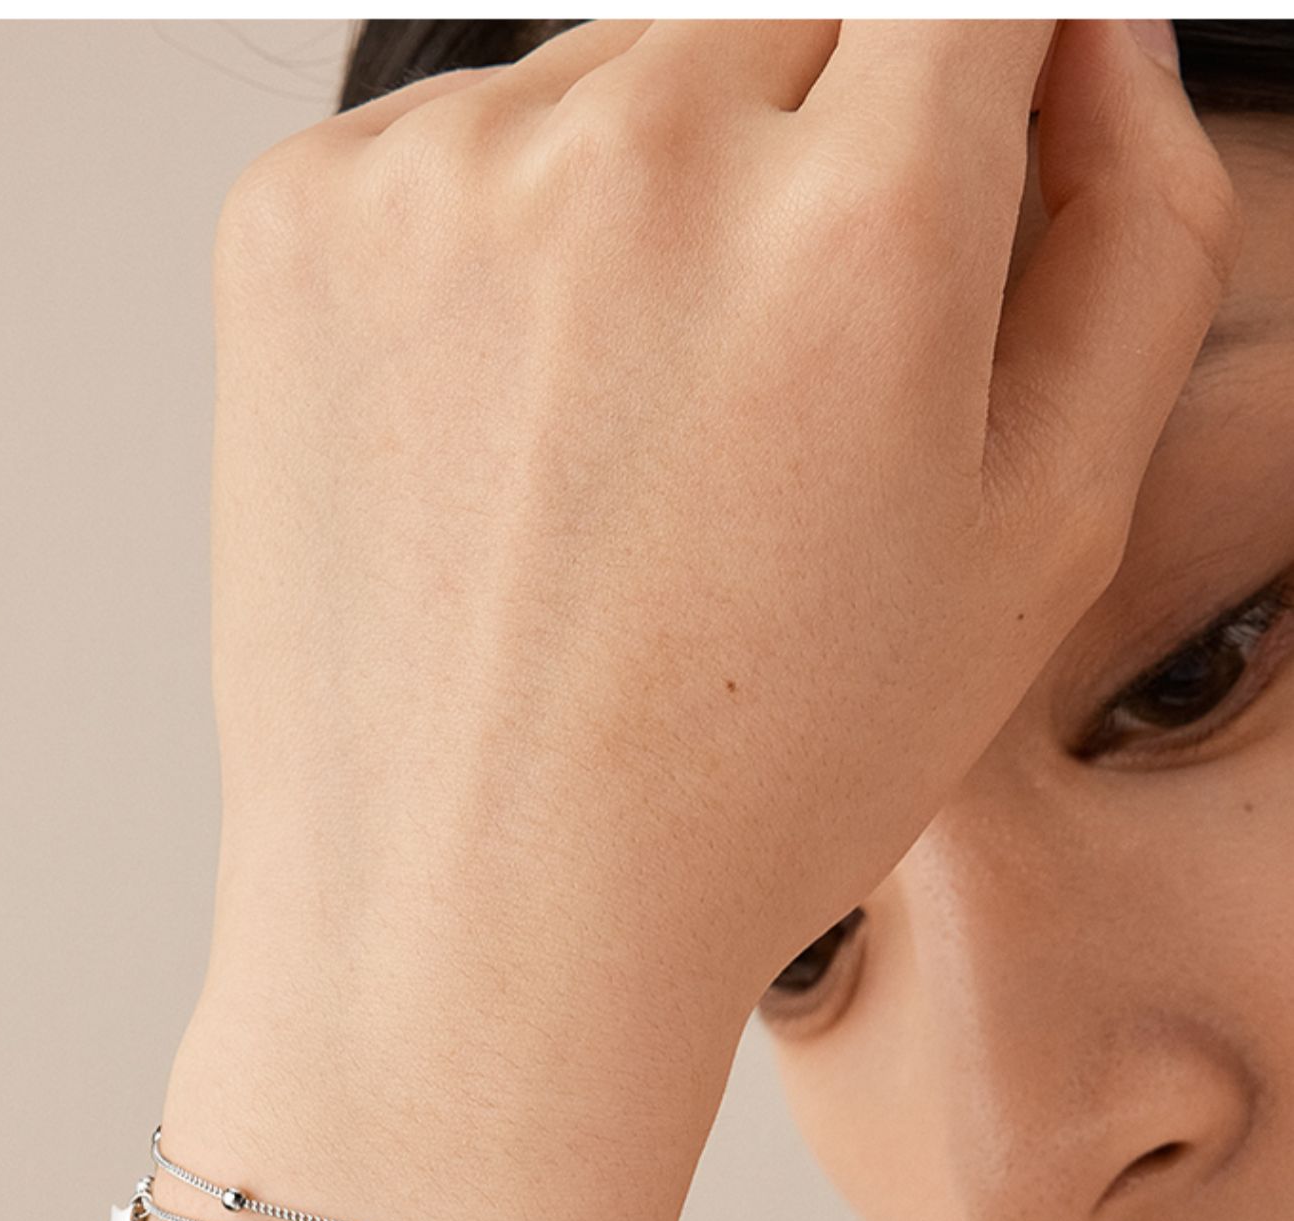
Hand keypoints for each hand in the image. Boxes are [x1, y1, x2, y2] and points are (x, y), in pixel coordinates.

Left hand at [191, 19, 1239, 1176]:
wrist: (471, 916)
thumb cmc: (737, 784)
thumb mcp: (1036, 547)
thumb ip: (1135, 244)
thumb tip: (1092, 52)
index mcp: (857, 233)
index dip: (983, 66)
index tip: (955, 143)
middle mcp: (639, 160)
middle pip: (794, 12)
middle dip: (818, 151)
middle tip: (778, 381)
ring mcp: (443, 175)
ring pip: (620, 73)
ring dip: (655, 198)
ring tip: (631, 438)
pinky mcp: (300, 214)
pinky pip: (462, 144)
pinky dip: (503, 244)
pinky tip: (516, 434)